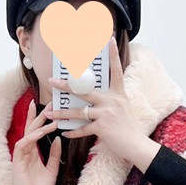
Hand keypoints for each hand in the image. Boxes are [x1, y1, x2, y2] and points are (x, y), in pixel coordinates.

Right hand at [11, 100, 60, 184]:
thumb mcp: (52, 170)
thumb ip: (53, 155)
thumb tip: (58, 140)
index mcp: (33, 152)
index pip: (36, 131)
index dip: (40, 118)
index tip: (49, 106)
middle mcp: (25, 151)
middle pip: (31, 128)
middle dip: (40, 115)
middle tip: (50, 103)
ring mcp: (20, 155)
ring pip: (27, 134)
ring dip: (39, 125)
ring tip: (51, 118)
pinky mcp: (17, 161)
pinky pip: (23, 144)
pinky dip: (32, 137)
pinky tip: (42, 132)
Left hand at [46, 36, 143, 162]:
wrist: (136, 145)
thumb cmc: (128, 128)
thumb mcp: (122, 108)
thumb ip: (110, 100)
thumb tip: (93, 99)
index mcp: (118, 93)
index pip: (115, 71)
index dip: (113, 55)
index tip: (109, 39)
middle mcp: (112, 100)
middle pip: (84, 90)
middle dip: (65, 86)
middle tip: (51, 81)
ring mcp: (106, 113)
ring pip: (78, 111)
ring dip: (62, 113)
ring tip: (49, 114)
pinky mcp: (102, 127)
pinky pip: (82, 129)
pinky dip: (73, 132)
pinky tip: (65, 133)